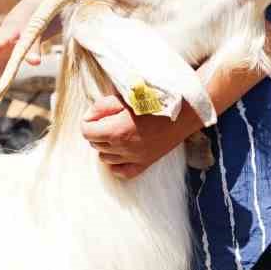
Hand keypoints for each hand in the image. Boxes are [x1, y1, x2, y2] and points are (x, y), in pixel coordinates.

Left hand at [79, 94, 198, 178]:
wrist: (183, 112)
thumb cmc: (154, 100)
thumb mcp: (124, 97)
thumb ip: (101, 107)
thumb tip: (88, 117)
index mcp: (115, 130)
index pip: (86, 132)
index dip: (88, 121)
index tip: (95, 115)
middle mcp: (123, 148)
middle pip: (95, 144)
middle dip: (97, 132)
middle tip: (107, 120)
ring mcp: (134, 158)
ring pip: (105, 158)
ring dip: (106, 147)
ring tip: (115, 134)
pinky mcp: (146, 163)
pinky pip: (122, 172)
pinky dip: (117, 164)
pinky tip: (119, 153)